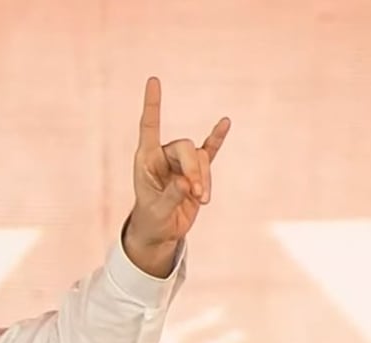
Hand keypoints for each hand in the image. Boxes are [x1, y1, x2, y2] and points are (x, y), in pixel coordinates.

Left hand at [125, 77, 229, 275]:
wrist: (160, 233)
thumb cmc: (152, 220)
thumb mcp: (158, 211)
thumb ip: (171, 196)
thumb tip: (185, 183)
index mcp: (146, 160)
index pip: (149, 126)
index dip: (152, 104)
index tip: (154, 81)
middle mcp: (163, 157)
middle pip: (185, 147)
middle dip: (194, 170)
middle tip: (195, 193)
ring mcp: (181, 163)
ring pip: (201, 158)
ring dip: (204, 178)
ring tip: (202, 200)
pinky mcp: (196, 173)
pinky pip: (209, 152)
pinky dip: (217, 139)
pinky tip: (225, 123)